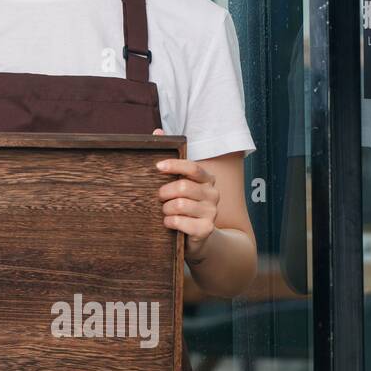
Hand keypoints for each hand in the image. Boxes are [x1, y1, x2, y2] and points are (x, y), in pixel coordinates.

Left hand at [151, 128, 217, 261]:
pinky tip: (168, 223)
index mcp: (207, 179)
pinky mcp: (206, 229)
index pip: (192, 167)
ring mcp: (212, 212)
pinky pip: (181, 222)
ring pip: (180, 205)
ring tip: (165, 211)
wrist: (199, 238)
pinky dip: (169, 222)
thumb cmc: (184, 206)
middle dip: (164, 192)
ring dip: (165, 209)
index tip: (157, 167)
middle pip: (183, 187)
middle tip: (158, 198)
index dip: (174, 165)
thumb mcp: (178, 183)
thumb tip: (158, 131)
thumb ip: (170, 158)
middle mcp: (213, 193)